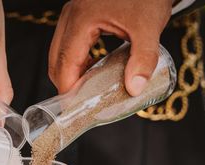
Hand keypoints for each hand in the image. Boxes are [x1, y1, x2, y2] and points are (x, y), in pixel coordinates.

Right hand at [49, 0, 172, 95]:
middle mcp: (71, 16)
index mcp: (81, 20)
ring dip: (71, 74)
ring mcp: (72, 14)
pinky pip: (68, 44)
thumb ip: (143, 59)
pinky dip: (76, 61)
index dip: (68, 91)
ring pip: (59, 53)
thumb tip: (134, 88)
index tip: (77, 110)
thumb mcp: (149, 27)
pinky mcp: (79, 15)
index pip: (64, 64)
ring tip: (89, 90)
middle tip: (83, 105)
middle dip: (67, 86)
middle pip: (55, 61)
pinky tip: (93, 70)